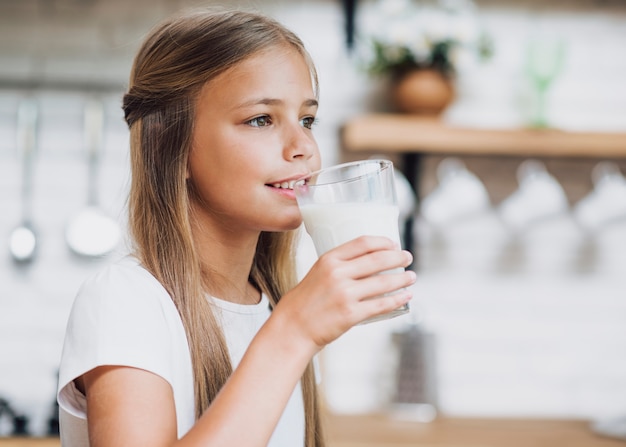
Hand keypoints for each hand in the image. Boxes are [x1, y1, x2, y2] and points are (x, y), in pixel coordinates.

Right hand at [275, 235, 415, 352]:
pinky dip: (397, 299)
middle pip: (377, 260)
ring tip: (411, 277)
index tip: (394, 244)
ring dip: (402, 279)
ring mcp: (345, 294)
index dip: (383, 242)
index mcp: (329, 260)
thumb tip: (369, 263)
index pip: (363, 243)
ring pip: (383, 282)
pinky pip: (381, 304)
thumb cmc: (305, 302)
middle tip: (408, 258)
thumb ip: (339, 266)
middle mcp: (337, 274)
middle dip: (398, 257)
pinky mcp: (351, 314)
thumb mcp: (317, 273)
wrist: (292, 328)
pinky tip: (406, 296)